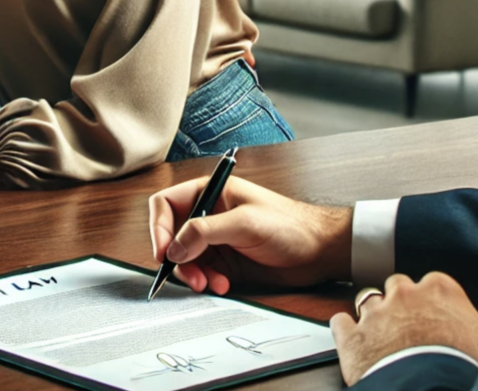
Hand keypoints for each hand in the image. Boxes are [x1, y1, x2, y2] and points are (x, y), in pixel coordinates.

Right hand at [148, 175, 352, 293]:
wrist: (319, 251)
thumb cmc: (289, 224)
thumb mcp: (245, 223)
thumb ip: (206, 232)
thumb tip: (174, 248)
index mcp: (210, 192)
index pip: (167, 203)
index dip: (158, 227)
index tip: (164, 252)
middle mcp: (209, 214)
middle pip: (172, 235)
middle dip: (178, 258)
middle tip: (190, 277)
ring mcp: (216, 239)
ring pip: (185, 258)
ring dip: (193, 274)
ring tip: (211, 284)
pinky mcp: (225, 261)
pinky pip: (202, 272)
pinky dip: (207, 281)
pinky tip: (223, 285)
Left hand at [330, 273, 477, 384]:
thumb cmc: (464, 371)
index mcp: (441, 291)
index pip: (435, 282)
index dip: (435, 299)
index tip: (438, 314)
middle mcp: (405, 294)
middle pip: (398, 285)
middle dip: (402, 302)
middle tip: (411, 326)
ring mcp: (375, 312)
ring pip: (369, 300)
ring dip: (375, 316)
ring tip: (384, 336)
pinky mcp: (352, 335)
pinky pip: (341, 322)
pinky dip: (346, 330)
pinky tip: (354, 341)